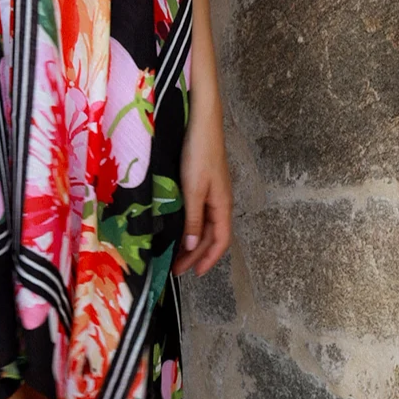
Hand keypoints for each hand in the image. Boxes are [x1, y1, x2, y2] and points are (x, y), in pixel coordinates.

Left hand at [171, 101, 233, 277]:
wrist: (202, 123)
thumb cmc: (199, 154)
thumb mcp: (194, 189)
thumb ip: (193, 219)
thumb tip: (193, 248)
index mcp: (222, 206)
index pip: (220, 241)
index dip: (208, 260)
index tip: (194, 274)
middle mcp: (220, 202)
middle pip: (211, 236)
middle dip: (196, 255)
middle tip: (175, 268)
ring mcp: (213, 192)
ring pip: (205, 225)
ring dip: (193, 242)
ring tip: (175, 254)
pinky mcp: (204, 183)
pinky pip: (200, 213)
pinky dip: (191, 225)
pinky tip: (179, 227)